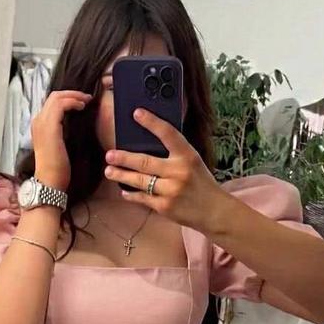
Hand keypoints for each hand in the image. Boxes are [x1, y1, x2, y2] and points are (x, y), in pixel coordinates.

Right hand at [31, 89, 93, 190]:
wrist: (49, 181)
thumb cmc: (56, 169)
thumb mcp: (59, 146)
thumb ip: (62, 133)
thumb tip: (74, 123)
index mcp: (39, 125)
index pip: (51, 103)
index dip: (67, 98)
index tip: (81, 102)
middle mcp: (38, 121)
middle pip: (53, 96)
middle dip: (72, 94)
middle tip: (86, 98)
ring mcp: (42, 123)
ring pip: (57, 97)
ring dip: (74, 96)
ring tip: (86, 101)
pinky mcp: (50, 127)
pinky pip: (61, 105)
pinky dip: (72, 102)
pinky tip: (81, 107)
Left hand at [103, 107, 221, 230]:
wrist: (214, 210)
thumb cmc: (201, 183)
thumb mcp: (193, 162)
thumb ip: (175, 153)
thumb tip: (145, 145)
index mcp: (187, 156)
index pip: (168, 134)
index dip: (151, 122)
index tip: (136, 113)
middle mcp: (178, 171)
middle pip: (145, 161)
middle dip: (124, 158)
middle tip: (110, 154)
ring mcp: (170, 190)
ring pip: (139, 181)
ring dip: (121, 175)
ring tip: (109, 171)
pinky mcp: (164, 207)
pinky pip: (142, 198)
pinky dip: (131, 194)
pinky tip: (124, 191)